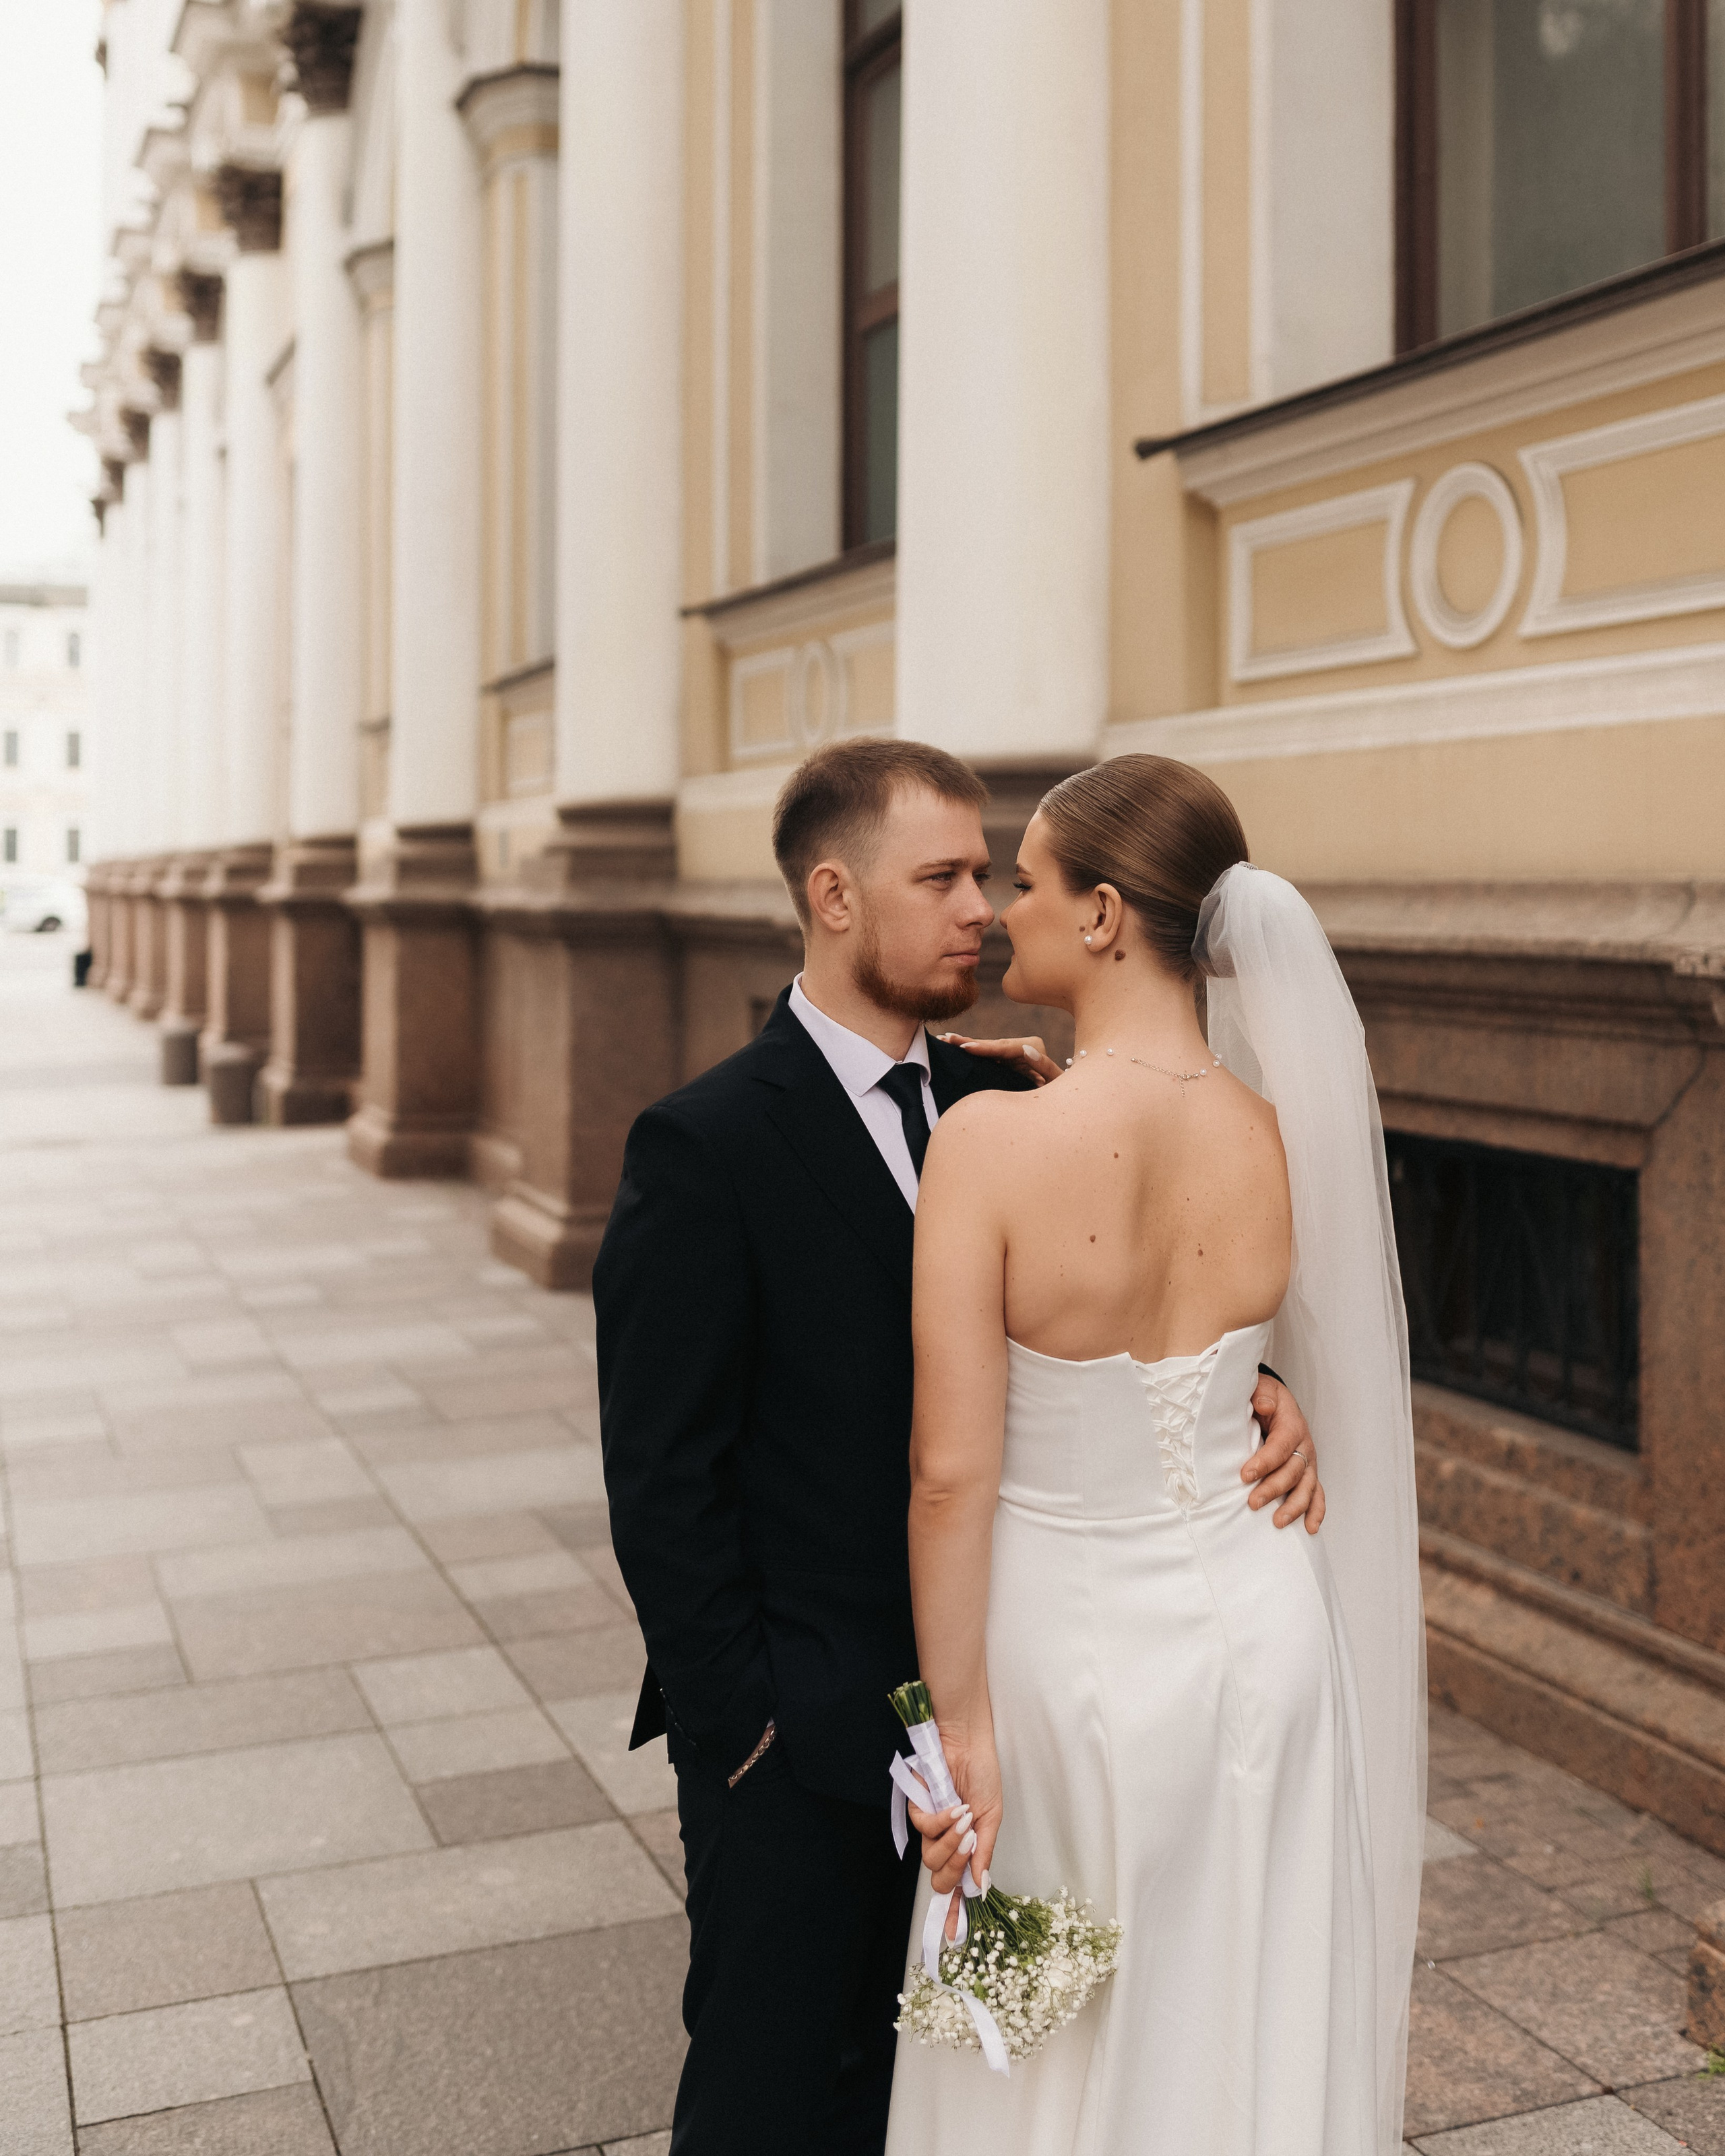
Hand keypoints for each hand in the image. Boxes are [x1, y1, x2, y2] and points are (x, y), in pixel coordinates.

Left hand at [905, 1728, 1003, 1937]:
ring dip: (950, 1842)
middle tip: (969, 1846)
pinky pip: (923, 1829)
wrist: (968, 1743)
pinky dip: (941, 1821)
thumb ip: (984, 1851)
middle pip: (940, 1878)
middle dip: (955, 1868)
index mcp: (965, 1847)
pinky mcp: (918, 1809)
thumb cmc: (982, 1776)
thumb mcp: (991, 1817)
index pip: (958, 1886)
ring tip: (965, 1819)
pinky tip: (954, 1808)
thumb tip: (980, 1886)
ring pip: (930, 1858)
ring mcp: (931, 1827)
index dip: (955, 1911)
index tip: (954, 1935)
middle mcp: (946, 1842)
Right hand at [936, 1032, 1061, 1085]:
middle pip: (992, 1044)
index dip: (984, 1048)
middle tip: (947, 1038)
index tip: (966, 1047)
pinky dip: (973, 1051)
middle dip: (969, 1042)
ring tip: (946, 1039)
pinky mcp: (1008, 1060)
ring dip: (966, 1044)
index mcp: (1033, 1046)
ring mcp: (1014, 1052)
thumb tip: (1025, 1049)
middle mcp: (1023, 1045)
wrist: (1068, 1096)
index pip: (1003, 1048)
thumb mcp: (1058, 1080)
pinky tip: (956, 1047)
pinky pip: (988, 1055)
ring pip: (988, 1048)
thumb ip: (1044, 1065)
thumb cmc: (1064, 1092)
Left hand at [1241, 1375, 1324, 1533]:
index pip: (1281, 1446)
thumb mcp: (1260, 1388)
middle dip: (1274, 1489)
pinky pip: (1316, 1495)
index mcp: (1292, 1425)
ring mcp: (1308, 1463)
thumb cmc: (1264, 1397)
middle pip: (1293, 1471)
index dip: (1265, 1462)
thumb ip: (1261, 1394)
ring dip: (1294, 1507)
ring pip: (1307, 1488)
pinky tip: (1310, 1529)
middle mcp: (1305, 1446)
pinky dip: (1315, 1512)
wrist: (1276, 1402)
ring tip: (1278, 1522)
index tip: (1245, 1475)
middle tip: (1253, 1503)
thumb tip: (1262, 1404)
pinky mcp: (1308, 1474)